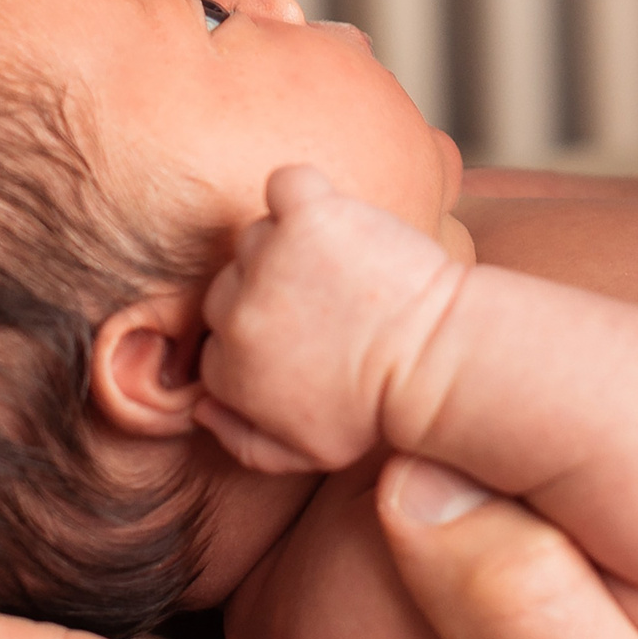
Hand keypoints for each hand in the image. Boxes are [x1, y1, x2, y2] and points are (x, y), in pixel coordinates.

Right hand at [195, 164, 468, 474]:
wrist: (435, 362)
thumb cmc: (379, 409)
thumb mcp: (308, 452)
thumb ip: (242, 441)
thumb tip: (202, 408)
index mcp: (229, 371)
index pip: (215, 337)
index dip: (259, 335)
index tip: (303, 338)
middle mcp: (237, 315)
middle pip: (229, 284)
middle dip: (270, 293)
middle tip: (326, 306)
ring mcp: (272, 260)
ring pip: (258, 238)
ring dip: (290, 249)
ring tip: (340, 273)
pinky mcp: (311, 217)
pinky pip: (286, 186)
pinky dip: (302, 194)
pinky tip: (326, 217)